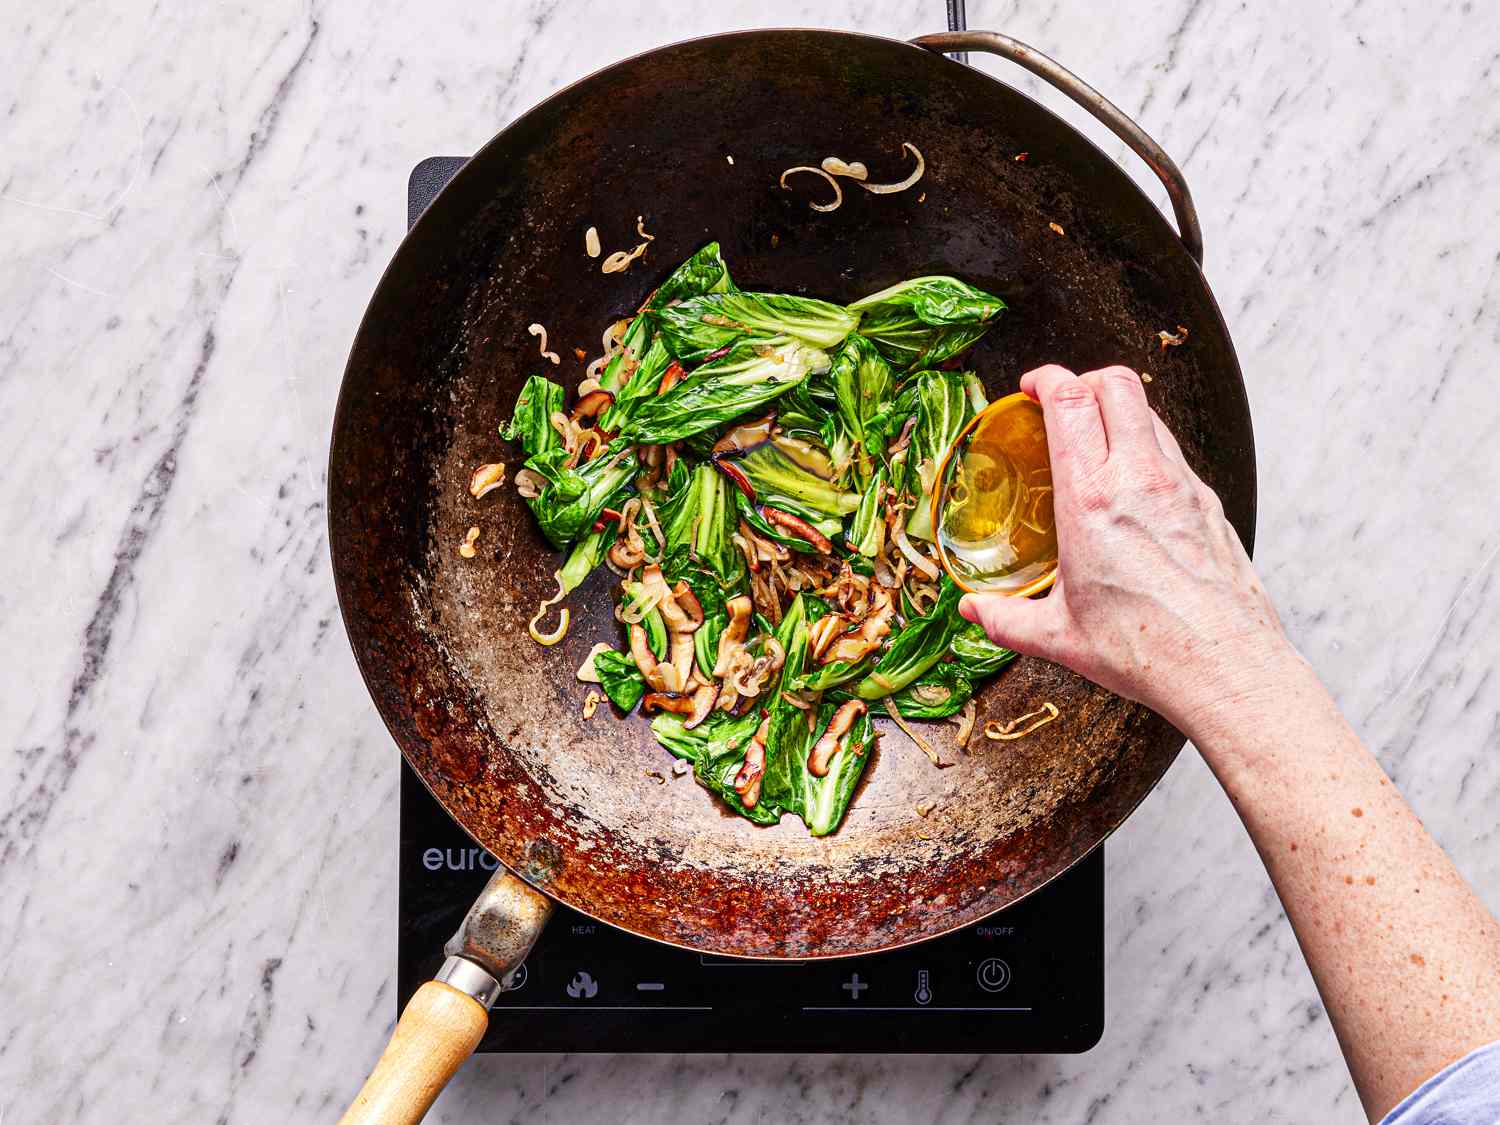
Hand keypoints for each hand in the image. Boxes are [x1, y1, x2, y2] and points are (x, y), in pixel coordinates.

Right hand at [958, 364, 1292, 733]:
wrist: (1224, 667)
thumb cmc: (1146, 650)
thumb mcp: (1058, 636)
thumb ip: (1006, 619)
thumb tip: (973, 614)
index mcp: (1092, 501)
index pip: (1070, 402)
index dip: (1047, 379)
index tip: (1031, 387)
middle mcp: (1140, 479)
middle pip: (1117, 384)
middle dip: (1084, 379)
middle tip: (1062, 401)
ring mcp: (1182, 487)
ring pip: (1150, 413)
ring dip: (1118, 410)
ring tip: (1095, 441)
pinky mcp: (1209, 504)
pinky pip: (1173, 454)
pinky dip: (1146, 449)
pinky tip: (1131, 487)